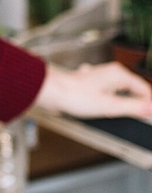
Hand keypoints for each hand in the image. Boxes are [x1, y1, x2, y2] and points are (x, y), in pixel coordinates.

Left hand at [34, 61, 151, 118]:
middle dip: (135, 104)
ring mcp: (99, 79)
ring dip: (121, 104)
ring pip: (119, 92)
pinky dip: (107, 103)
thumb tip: (150, 108)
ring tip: (119, 115)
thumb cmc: (73, 95)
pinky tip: (102, 110)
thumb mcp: (109, 105)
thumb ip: (133, 107)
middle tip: (139, 118)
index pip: (144, 89)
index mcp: (118, 74)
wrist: (50, 92)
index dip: (148, 104)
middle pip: (133, 90)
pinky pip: (106, 95)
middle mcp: (109, 73)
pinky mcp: (90, 86)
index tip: (149, 115)